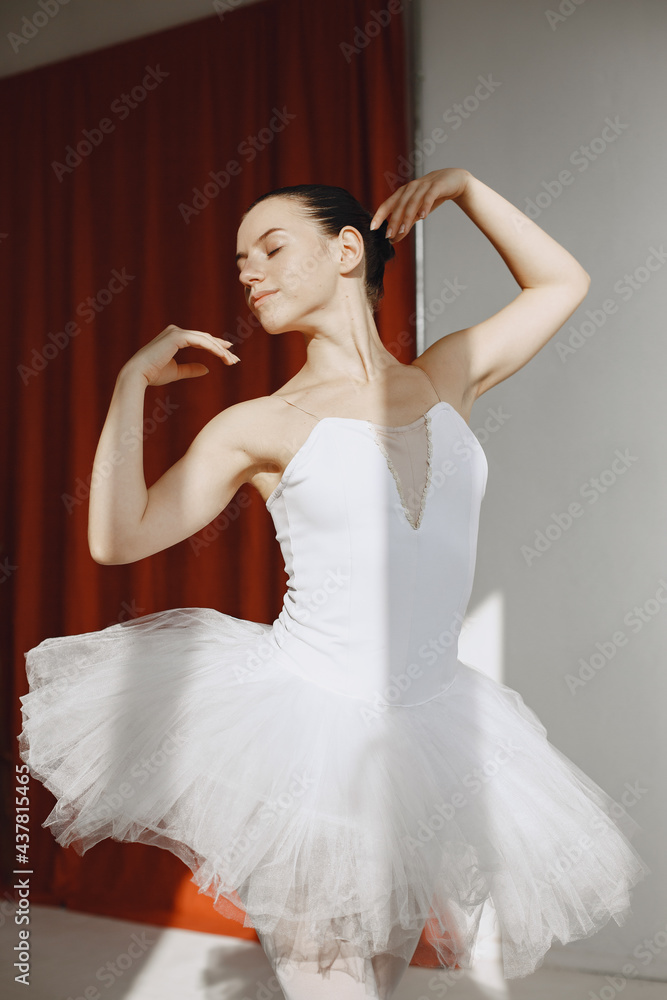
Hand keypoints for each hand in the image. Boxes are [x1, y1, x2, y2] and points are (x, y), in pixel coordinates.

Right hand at [121, 324, 239, 386]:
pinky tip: (223, 356)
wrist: (139, 375)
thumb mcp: (176, 372)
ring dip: (220, 351)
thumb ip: (191, 369)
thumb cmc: (154, 374)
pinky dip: (213, 349)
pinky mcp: (177, 336)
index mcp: (174, 337)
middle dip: (221, 349)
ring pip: (205, 340)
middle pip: (205, 338)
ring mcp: (176, 332)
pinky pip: (201, 342)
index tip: (228, 353)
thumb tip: (206, 369)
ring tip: (231, 361)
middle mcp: (175, 331)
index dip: (215, 346)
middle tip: (235, 359)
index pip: (200, 340)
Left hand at [370, 168, 470, 243]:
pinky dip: (425, 206)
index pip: (388, 204)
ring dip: (407, 217)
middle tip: (389, 235)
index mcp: (403, 193)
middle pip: (399, 205)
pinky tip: (423, 217)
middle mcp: (411, 188)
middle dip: (393, 221)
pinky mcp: (438, 185)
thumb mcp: (417, 210)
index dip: (379, 215)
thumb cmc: (432, 196)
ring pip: (412, 202)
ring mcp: (424, 185)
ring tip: (403, 230)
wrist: (454, 181)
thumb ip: (406, 222)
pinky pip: (429, 196)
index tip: (373, 228)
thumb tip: (393, 238)